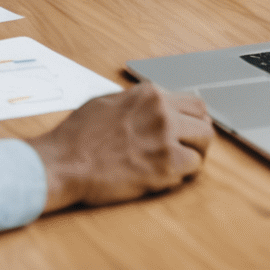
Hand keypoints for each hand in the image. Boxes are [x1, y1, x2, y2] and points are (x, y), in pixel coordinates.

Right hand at [30, 84, 211, 210]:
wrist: (65, 162)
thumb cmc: (79, 134)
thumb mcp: (108, 101)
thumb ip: (137, 101)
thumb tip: (150, 105)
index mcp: (149, 93)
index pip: (193, 101)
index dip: (193, 119)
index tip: (189, 129)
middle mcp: (162, 111)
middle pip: (205, 122)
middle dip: (199, 137)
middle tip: (188, 149)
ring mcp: (165, 138)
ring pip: (203, 145)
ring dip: (193, 156)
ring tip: (177, 164)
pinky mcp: (164, 166)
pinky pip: (192, 169)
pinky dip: (182, 174)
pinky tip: (165, 175)